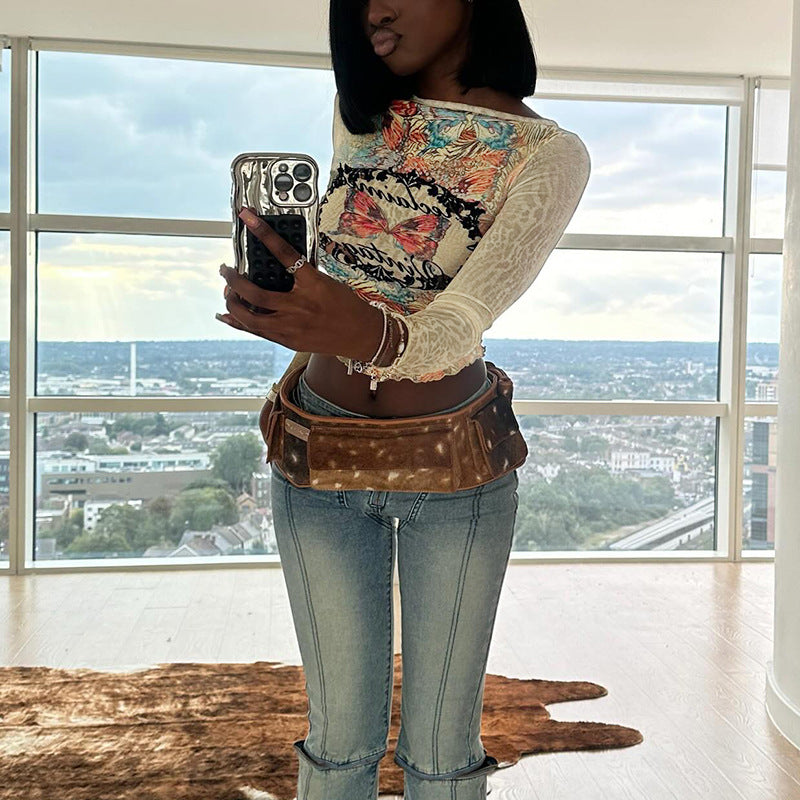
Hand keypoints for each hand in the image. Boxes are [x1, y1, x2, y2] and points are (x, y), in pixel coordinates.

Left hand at [217, 206, 384, 359]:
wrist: (362, 335)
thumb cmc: (347, 306)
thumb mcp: (327, 282)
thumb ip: (302, 274)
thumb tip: (277, 262)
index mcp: (313, 284)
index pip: (285, 253)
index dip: (264, 233)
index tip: (248, 217)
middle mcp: (300, 307)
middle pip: (255, 294)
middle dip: (233, 281)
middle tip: (226, 269)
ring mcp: (292, 327)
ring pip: (250, 317)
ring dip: (233, 303)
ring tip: (228, 292)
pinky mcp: (289, 341)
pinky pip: (258, 332)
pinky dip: (239, 322)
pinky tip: (226, 316)